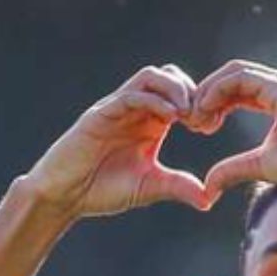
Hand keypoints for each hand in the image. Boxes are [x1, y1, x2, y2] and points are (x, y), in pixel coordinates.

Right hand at [23, 65, 208, 216]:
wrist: (65, 196)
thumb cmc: (103, 189)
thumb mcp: (149, 187)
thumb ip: (177, 187)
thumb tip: (209, 199)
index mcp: (150, 123)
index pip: (181, 94)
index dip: (201, 104)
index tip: (212, 126)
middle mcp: (136, 110)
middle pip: (169, 75)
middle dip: (192, 91)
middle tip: (201, 119)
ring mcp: (117, 108)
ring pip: (151, 76)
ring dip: (174, 89)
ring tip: (187, 114)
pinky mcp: (100, 114)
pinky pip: (129, 95)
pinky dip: (153, 101)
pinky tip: (169, 118)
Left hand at [189, 61, 276, 198]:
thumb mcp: (261, 166)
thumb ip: (233, 169)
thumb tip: (207, 187)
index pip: (238, 88)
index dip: (214, 103)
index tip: (200, 126)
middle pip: (232, 76)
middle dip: (207, 95)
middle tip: (191, 120)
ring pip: (233, 72)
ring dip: (209, 92)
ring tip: (195, 117)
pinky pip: (240, 79)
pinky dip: (218, 91)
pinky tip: (206, 111)